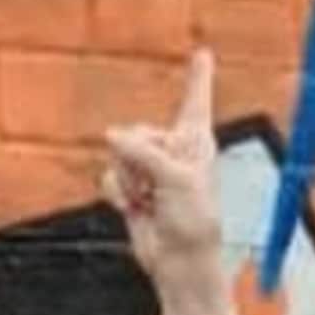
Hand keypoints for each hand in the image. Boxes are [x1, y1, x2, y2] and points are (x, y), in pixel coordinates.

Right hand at [103, 47, 224, 300]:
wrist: (180, 261)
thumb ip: (142, 151)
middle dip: (140, 161)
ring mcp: (151, 170)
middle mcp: (173, 150)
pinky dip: (118, 193)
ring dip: (131, 181)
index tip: (204, 52)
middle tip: (161, 190)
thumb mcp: (175, 177)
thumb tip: (109, 135)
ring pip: (120, 155)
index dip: (199, 76)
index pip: (196, 100)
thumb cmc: (193, 219)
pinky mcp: (132, 189)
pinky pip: (110, 176)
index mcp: (196, 140)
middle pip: (138, 132)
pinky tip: (135, 208)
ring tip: (151, 201)